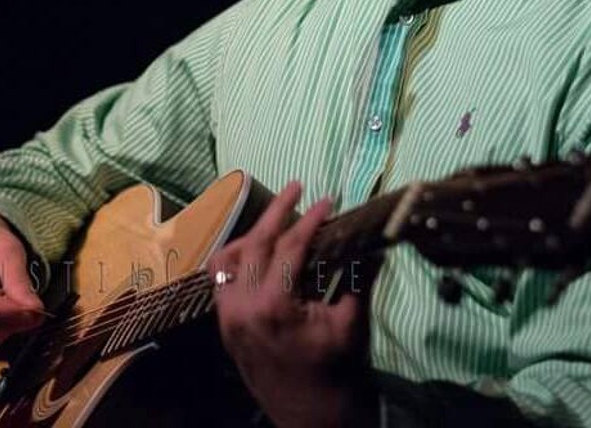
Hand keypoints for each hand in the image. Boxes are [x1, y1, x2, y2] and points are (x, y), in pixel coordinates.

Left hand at [208, 182, 375, 427]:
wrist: (315, 422)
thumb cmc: (339, 373)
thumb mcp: (352, 322)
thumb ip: (356, 273)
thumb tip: (368, 235)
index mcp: (272, 305)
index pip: (289, 246)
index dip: (309, 219)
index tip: (327, 199)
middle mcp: (241, 307)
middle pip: (255, 243)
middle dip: (277, 211)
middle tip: (297, 186)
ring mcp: (228, 317)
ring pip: (228, 258)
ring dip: (252, 235)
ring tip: (277, 219)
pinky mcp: (225, 326)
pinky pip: (221, 281)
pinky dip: (238, 259)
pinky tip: (259, 252)